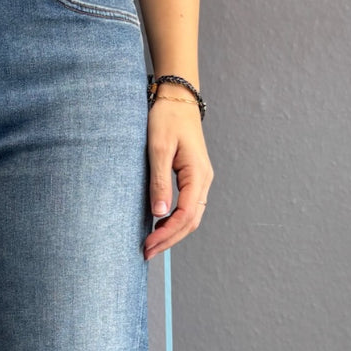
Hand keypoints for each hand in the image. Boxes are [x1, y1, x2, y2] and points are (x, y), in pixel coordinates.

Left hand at [144, 97, 213, 259]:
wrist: (177, 98)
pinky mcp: (193, 177)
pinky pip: (189, 206)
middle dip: (169, 240)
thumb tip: (159, 214)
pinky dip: (175, 221)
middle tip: (146, 253)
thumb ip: (160, 182)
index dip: (166, 234)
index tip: (147, 245)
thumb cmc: (166, 118)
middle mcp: (204, 180)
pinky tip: (159, 226)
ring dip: (173, 233)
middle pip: (191, 221)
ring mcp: (201, 179)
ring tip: (151, 245)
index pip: (185, 215)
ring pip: (191, 216)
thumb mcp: (158, 148)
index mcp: (197, 174)